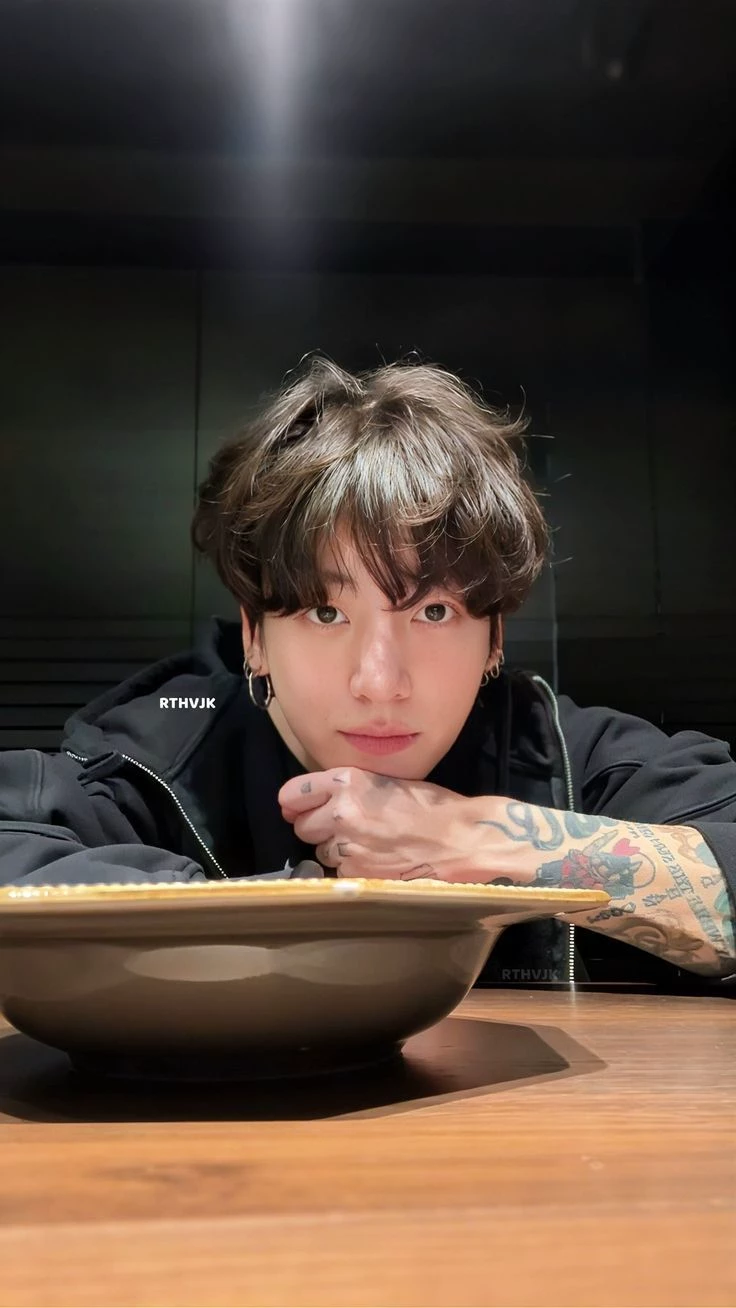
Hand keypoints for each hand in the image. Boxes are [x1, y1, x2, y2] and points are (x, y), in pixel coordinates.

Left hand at [277, 766, 478, 879]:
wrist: (458, 839)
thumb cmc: (430, 806)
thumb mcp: (386, 781)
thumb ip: (350, 788)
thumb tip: (321, 800)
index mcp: (347, 781)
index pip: (294, 793)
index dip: (294, 802)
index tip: (296, 808)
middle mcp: (341, 811)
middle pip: (301, 826)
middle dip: (315, 827)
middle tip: (337, 827)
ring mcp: (348, 845)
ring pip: (320, 851)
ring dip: (334, 849)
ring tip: (364, 843)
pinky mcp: (357, 871)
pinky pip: (340, 870)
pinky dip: (352, 867)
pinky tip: (375, 858)